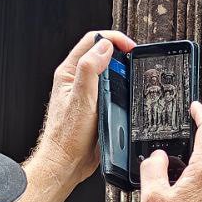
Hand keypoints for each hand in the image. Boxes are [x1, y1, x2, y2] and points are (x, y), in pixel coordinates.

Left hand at [37, 29, 135, 185]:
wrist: (67, 162)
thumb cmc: (66, 135)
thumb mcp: (80, 97)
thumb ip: (90, 68)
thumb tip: (104, 46)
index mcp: (68, 72)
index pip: (91, 41)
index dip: (113, 39)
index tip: (129, 46)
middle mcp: (76, 80)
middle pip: (101, 54)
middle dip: (120, 52)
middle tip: (135, 59)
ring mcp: (87, 93)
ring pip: (108, 72)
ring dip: (121, 70)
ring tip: (133, 74)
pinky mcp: (95, 106)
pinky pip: (111, 90)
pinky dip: (122, 87)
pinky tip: (127, 93)